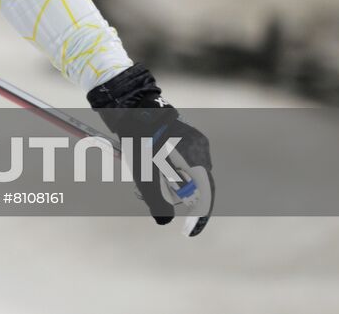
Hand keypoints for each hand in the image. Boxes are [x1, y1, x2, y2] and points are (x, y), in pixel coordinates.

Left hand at [87, 64, 213, 236]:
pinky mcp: (189, 138)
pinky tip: (153, 172)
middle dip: (178, 199)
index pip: (205, 195)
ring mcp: (197, 142)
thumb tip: (165, 222)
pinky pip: (186, 162)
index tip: (188, 233)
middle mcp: (201, 150)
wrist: (133, 106)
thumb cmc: (138, 137)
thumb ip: (155, 199)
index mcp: (195, 158)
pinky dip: (173, 172)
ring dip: (173, 185)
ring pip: (190, 175)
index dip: (198, 217)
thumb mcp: (143, 172)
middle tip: (157, 203)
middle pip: (197, 187)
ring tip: (148, 185)